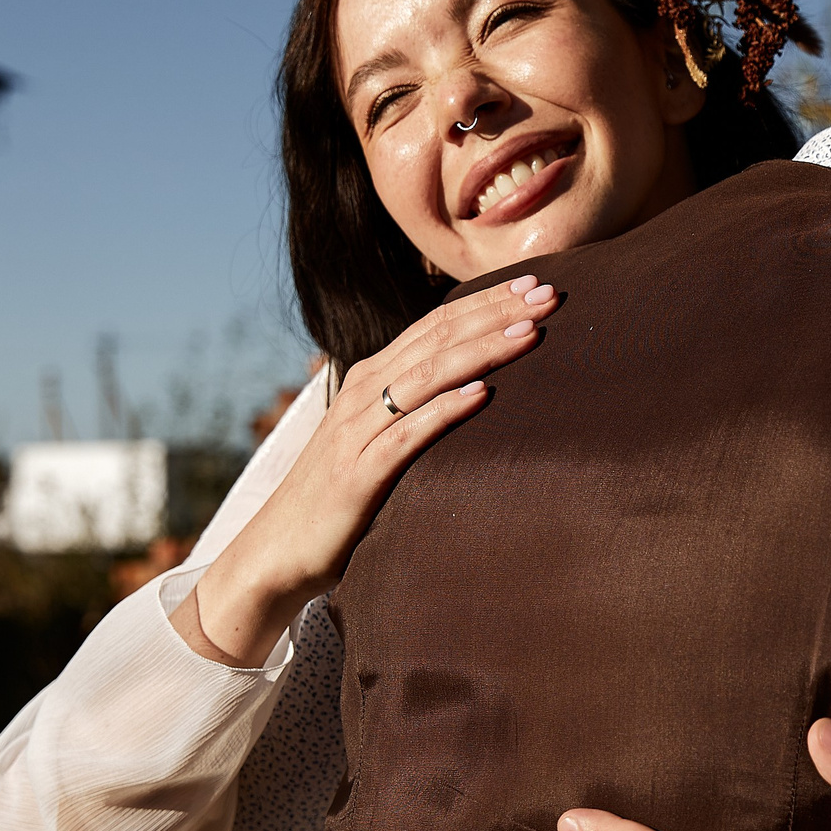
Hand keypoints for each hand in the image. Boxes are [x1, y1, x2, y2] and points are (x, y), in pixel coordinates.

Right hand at [176, 275, 560, 665]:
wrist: (280, 547)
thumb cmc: (340, 493)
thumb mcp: (379, 435)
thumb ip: (414, 405)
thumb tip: (476, 383)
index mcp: (372, 377)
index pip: (437, 324)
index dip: (486, 301)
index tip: (535, 283)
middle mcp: (364, 391)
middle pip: (439, 338)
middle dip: (496, 312)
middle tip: (549, 292)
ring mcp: (359, 429)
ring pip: (429, 375)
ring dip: (482, 350)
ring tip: (530, 332)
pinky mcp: (360, 471)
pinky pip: (409, 433)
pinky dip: (446, 409)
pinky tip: (483, 394)